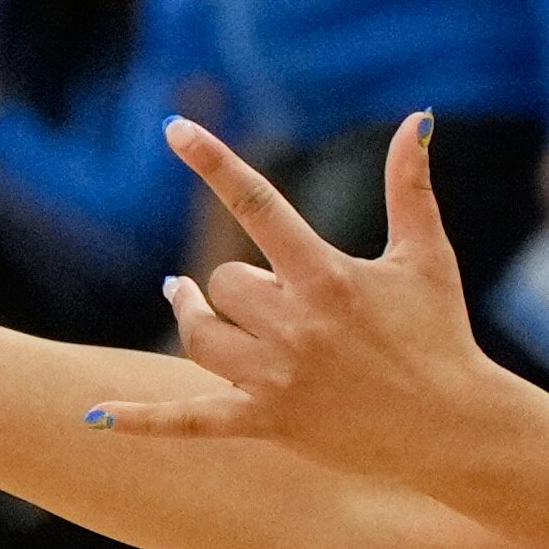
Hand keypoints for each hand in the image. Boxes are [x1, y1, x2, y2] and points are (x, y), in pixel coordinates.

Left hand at [88, 113, 534, 468]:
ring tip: (186, 302)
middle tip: (271, 297)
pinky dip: (140, 420)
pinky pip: (190, 420)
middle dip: (240, 285)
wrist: (455, 430)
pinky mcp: (269, 422)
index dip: (212, 161)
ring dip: (195, 317)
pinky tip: (93, 416)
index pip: (257, 203)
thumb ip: (411, 187)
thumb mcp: (428, 258)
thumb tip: (417, 118)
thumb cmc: (443, 338)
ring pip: (201, 334)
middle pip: (224, 281)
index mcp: (327, 276)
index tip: (173, 127)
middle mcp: (295, 324)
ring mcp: (277, 377)